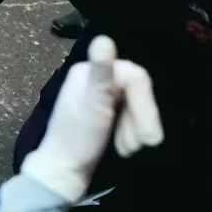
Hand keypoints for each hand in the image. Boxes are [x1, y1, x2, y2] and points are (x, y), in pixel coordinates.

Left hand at [21, 36, 163, 203]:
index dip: (146, 106)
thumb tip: (103, 38)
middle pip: (138, 92)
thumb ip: (101, 74)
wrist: (63, 173)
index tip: (149, 136)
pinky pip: (131, 116)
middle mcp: (93, 79)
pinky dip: (132, 132)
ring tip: (126, 149)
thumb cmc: (76, 140)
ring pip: (138, 106)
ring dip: (137, 130)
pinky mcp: (105, 114)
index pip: (136, 77)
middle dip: (140, 121)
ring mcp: (100, 97)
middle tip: (139, 146)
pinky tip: (123, 147)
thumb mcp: (93, 107)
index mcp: (87, 72)